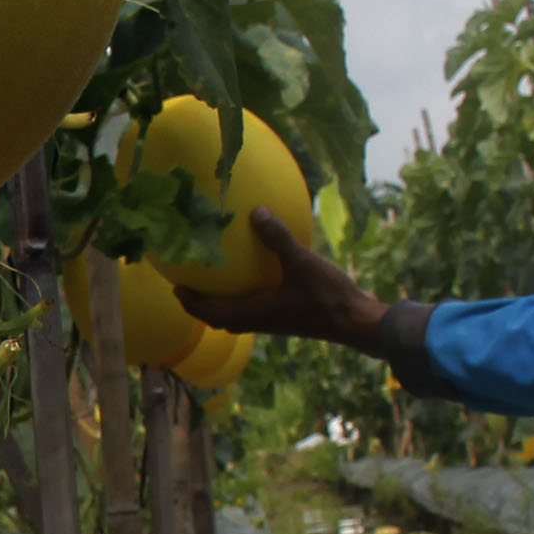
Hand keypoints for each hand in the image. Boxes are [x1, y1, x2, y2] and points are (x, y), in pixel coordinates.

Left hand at [174, 208, 389, 349]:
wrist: (358, 323)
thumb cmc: (329, 297)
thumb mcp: (302, 263)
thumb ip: (278, 239)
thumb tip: (255, 211)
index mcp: (254, 314)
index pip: (211, 313)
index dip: (191, 302)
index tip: (175, 287)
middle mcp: (259, 321)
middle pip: (219, 317)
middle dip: (201, 304)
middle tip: (187, 283)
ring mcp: (274, 321)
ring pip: (237, 315)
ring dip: (222, 301)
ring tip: (215, 279)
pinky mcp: (287, 316)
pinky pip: (257, 307)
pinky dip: (246, 294)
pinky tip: (257, 273)